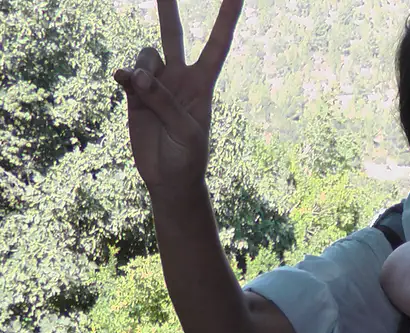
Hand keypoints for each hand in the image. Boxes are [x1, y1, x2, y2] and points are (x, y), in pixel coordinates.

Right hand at [112, 0, 242, 194]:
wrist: (168, 178)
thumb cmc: (188, 157)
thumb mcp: (185, 132)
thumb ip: (165, 102)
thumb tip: (138, 74)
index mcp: (203, 84)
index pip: (217, 45)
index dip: (226, 18)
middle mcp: (180, 77)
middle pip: (173, 34)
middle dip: (168, 8)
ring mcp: (156, 84)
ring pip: (146, 54)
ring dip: (142, 66)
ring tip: (142, 89)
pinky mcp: (134, 95)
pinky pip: (127, 74)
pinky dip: (124, 75)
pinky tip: (124, 82)